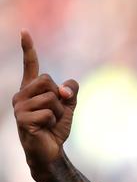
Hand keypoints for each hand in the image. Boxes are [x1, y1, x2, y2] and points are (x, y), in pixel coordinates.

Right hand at [12, 30, 78, 168]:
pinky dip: (54, 122)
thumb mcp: (69, 105)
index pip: (30, 65)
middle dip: (59, 96)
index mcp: (32, 89)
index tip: (24, 31)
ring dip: (59, 112)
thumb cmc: (56, 127)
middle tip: (56, 112)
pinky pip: (49, 113)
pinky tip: (46, 129)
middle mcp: (21, 95)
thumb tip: (64, 89)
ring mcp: (19, 108)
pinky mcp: (22, 120)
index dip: (28, 48)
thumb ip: (70, 90)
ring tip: (50, 122)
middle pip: (47, 80)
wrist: (50, 150)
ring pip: (50, 97)